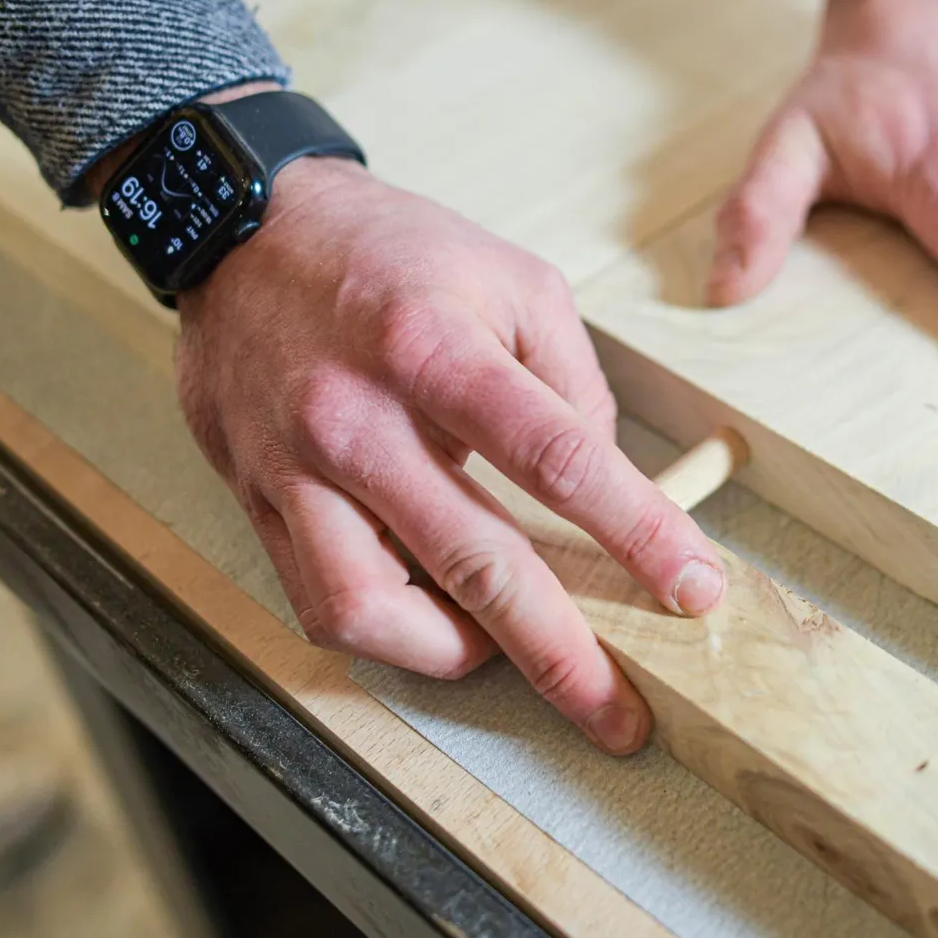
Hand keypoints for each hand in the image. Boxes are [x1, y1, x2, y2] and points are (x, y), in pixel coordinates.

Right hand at [174, 147, 725, 753]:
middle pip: (475, 562)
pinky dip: (387, 632)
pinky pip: (318, 599)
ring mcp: (298, 465)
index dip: (636, 532)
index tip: (693, 588)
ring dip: (456, 656)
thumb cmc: (392, 252)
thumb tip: (606, 485)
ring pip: (373, 607)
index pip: (558, 458)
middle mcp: (361, 417)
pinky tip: (434, 625)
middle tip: (620, 712)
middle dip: (561, 653)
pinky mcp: (257, 494)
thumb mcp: (513, 280)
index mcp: (439, 348)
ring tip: (509, 660)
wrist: (243, 224)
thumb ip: (571, 384)